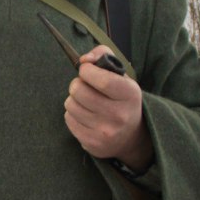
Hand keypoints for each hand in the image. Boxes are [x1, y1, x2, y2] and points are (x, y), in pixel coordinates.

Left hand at [63, 45, 153, 172]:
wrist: (130, 136)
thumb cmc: (121, 98)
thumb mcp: (121, 75)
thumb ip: (103, 56)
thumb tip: (84, 60)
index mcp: (130, 95)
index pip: (102, 80)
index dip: (87, 71)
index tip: (86, 69)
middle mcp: (119, 115)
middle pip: (80, 91)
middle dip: (77, 84)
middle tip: (84, 86)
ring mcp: (105, 132)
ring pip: (71, 104)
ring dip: (74, 99)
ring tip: (85, 101)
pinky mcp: (92, 143)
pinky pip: (69, 119)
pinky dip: (72, 113)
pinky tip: (84, 114)